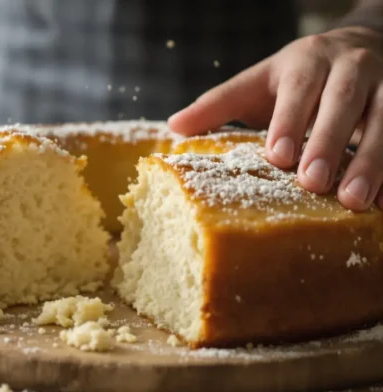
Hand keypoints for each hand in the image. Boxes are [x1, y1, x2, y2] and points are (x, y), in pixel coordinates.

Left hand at [168, 26, 382, 210]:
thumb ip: (218, 104)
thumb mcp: (258, 83)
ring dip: (372, 162)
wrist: (361, 45)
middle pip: (343, 104)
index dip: (289, 121)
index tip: (278, 156)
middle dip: (330, 144)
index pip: (298, 90)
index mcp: (307, 63)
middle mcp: (350, 69)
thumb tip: (173, 127)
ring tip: (354, 202)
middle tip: (313, 183)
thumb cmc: (298, 76)